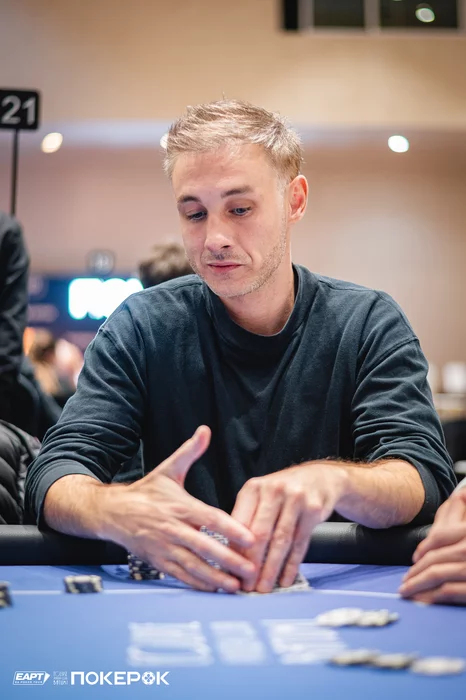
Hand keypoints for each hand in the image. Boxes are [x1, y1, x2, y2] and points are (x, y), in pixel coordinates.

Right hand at [107, 426, 255, 592]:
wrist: (112, 512)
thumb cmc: (145, 492)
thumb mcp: (168, 469)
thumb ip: (190, 452)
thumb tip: (205, 430)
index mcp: (180, 506)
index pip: (211, 519)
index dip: (231, 530)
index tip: (251, 538)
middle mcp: (173, 529)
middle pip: (206, 548)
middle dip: (230, 561)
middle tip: (252, 570)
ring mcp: (165, 548)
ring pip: (194, 566)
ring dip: (216, 578)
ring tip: (237, 586)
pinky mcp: (158, 562)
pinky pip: (180, 575)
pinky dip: (198, 585)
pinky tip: (214, 590)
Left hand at [230, 463, 347, 592]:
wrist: (319, 478)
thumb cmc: (283, 492)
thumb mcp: (261, 497)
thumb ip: (247, 520)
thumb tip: (232, 556)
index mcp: (254, 488)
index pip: (240, 523)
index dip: (235, 550)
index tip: (232, 572)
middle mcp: (273, 490)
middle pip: (260, 533)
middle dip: (252, 564)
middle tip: (248, 586)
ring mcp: (295, 499)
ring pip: (281, 541)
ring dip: (271, 568)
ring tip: (264, 587)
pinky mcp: (313, 510)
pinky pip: (300, 543)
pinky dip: (291, 564)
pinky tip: (284, 579)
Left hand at [399, 488, 465, 604]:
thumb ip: (464, 509)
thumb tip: (461, 494)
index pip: (441, 535)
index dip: (424, 547)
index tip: (414, 560)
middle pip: (435, 558)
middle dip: (416, 571)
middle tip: (404, 582)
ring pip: (438, 574)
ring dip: (418, 585)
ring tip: (408, 592)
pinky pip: (449, 591)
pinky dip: (432, 597)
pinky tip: (424, 601)